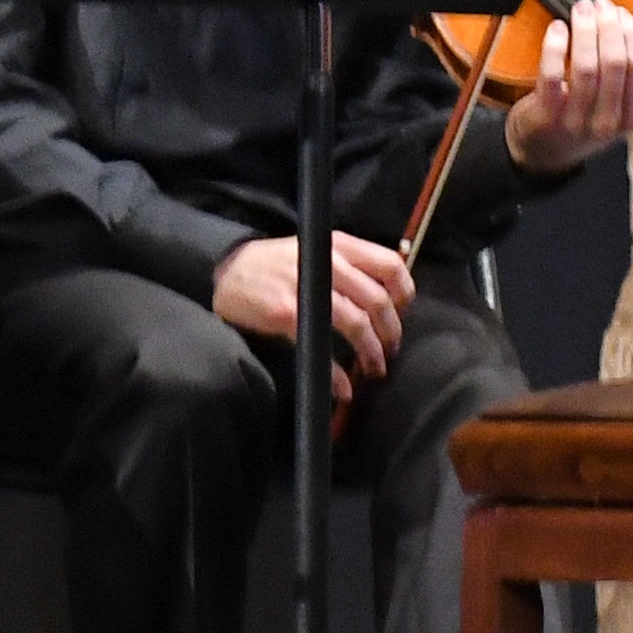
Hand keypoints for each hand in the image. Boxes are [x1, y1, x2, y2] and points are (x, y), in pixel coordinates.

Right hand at [212, 228, 408, 383]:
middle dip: (390, 332)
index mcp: (339, 245)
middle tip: (390, 350)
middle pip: (377, 300)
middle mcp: (327, 262)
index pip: (390, 264)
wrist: (228, 271)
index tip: (402, 313)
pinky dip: (337, 373)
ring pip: (356, 323)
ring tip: (374, 369)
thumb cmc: (277, 264)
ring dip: (371, 353)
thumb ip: (349, 265)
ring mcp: (306, 287)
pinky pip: (322, 346)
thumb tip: (387, 297)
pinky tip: (344, 388)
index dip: (404, 293)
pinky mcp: (286, 313)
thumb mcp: (316, 250)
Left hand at [500, 2, 632, 172]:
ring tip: (581, 10)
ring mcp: (577, 122)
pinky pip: (553, 76)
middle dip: (607, 27)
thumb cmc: (593, 114)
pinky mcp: (547, 116)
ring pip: (586, 68)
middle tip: (599, 4)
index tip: (621, 13)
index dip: (631, 35)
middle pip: (614, 64)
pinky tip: (557, 28)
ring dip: (584, 31)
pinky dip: (555, 47)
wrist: (547, 148)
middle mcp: (608, 123)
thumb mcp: (628, 98)